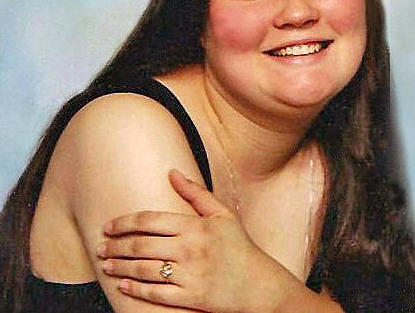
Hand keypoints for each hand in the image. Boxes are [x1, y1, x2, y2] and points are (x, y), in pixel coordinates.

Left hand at [98, 169, 274, 311]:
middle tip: (100, 245)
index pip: (150, 220)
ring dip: (120, 266)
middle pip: (142, 245)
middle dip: (116, 245)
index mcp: (195, 226)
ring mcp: (190, 275)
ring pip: (144, 270)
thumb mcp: (221, 213)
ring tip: (105, 263)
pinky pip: (156, 294)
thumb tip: (172, 172)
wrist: (259, 284)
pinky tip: (122, 285)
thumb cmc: (239, 246)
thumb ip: (195, 193)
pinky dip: (135, 289)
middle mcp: (190, 249)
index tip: (109, 225)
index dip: (125, 222)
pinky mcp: (190, 297)